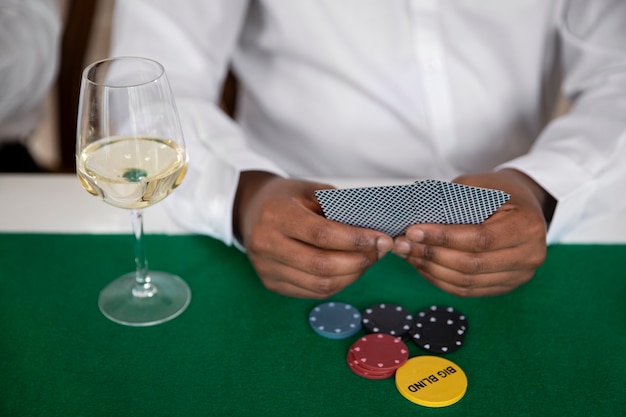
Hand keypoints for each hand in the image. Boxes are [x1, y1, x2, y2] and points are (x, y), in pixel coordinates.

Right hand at [233, 171, 392, 297]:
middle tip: (380, 251)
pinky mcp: (271, 284)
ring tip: (367, 260)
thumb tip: (374, 230)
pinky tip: (349, 270)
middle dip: (359, 261)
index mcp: (276, 214)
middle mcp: (266, 244)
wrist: (251, 210)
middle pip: (321, 265)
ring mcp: (266, 268)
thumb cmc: (287, 198)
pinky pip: (313, 292)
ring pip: (320, 285)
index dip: (356, 240)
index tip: (381, 239)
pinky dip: (338, 284)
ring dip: (352, 276)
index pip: (321, 234)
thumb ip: (340, 208)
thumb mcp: (312, 190)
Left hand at [392, 169, 553, 296]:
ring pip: (467, 282)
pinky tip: (422, 266)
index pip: (479, 238)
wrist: (524, 204)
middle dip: (431, 254)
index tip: (413, 231)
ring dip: (431, 270)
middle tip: (402, 244)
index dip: (443, 237)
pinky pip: (468, 290)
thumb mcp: (478, 185)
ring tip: (407, 254)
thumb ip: (452, 201)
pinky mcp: (505, 286)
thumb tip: (415, 218)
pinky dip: (440, 280)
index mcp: (527, 226)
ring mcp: (519, 276)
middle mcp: (529, 255)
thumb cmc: (498, 191)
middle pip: (472, 264)